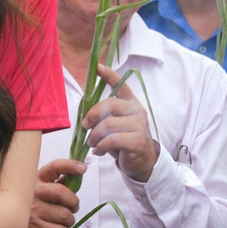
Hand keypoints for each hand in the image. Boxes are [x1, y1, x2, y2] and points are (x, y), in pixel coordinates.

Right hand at [23, 158, 84, 227]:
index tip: (82, 168)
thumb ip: (57, 183)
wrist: (10, 226)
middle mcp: (33, 193)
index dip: (70, 166)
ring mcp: (32, 211)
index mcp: (36, 180)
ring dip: (69, 220)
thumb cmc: (30, 207)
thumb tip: (76, 175)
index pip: (54, 167)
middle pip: (62, 192)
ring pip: (64, 215)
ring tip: (62, 221)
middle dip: (73, 202)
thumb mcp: (40, 190)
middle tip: (73, 207)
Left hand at [83, 64, 158, 182]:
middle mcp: (137, 110)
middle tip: (84, 127)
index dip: (109, 75)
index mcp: (130, 102)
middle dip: (91, 116)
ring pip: (107, 125)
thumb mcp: (114, 124)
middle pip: (109, 105)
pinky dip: (100, 146)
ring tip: (91, 143)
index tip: (98, 66)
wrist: (142, 160)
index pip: (121, 85)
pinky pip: (112, 140)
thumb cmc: (124, 139)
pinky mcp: (137, 141)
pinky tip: (98, 151)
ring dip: (94, 136)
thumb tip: (84, 116)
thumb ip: (104, 116)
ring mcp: (139, 125)